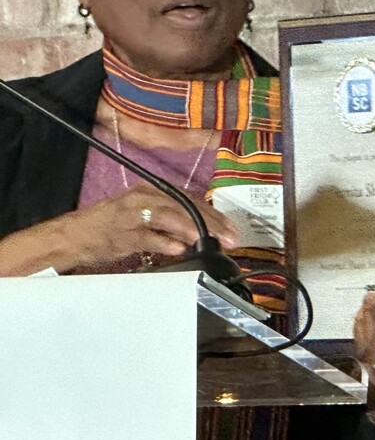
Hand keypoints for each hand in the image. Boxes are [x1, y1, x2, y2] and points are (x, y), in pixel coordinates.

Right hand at [0, 183, 238, 274]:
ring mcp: (132, 214)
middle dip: (210, 222)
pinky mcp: (122, 233)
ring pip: (168, 217)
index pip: (190, 199)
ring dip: (190, 228)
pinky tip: (179, 249)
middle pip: (184, 206)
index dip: (214, 214)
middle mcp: (144, 197)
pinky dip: (163, 242)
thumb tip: (204, 232)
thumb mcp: (147, 217)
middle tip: (230, 238)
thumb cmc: (113, 226)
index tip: (232, 229)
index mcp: (152, 191)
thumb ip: (174, 222)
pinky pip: (146, 237)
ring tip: (209, 240)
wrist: (76, 235)